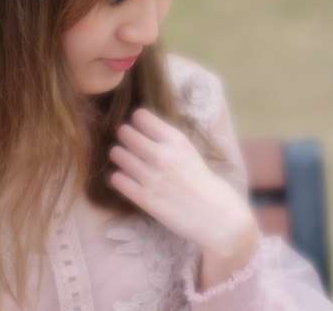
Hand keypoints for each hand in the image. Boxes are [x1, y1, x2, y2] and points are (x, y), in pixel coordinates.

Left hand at [107, 107, 258, 258]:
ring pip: (117, 154)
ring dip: (118, 155)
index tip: (138, 127)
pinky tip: (125, 179)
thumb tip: (138, 125)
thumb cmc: (201, 180)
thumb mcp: (187, 150)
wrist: (216, 216)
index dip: (136, 121)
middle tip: (127, 143)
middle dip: (124, 136)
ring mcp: (152, 177)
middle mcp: (162, 155)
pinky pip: (117, 179)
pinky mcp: (145, 198)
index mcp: (176, 140)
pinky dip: (118, 177)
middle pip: (125, 133)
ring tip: (125, 160)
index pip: (140, 116)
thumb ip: (164, 138)